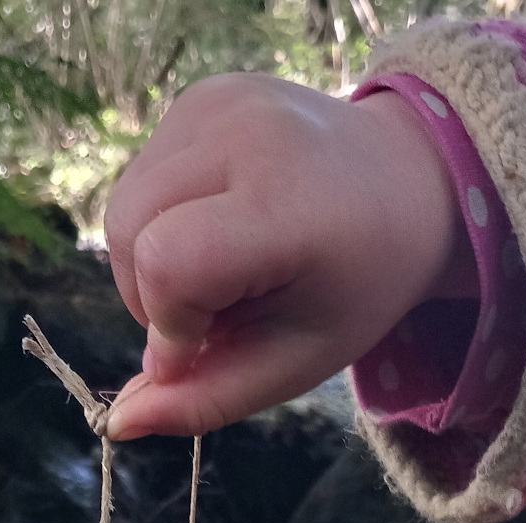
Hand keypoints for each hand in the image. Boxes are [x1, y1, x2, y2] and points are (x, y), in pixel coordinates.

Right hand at [103, 74, 475, 440]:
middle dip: (151, 296)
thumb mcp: (295, 361)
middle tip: (216, 312)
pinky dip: (163, 222)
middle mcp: (241, 131)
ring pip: (123, 208)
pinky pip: (141, 179)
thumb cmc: (354, 285)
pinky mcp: (199, 95)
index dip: (170, 323)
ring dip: (151, 263)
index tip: (207, 345)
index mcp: (282, 201)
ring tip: (221, 271)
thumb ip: (206, 400)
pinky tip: (218, 226)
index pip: (167, 264)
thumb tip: (118, 424)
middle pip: (128, 234)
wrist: (407, 181)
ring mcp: (215, 102)